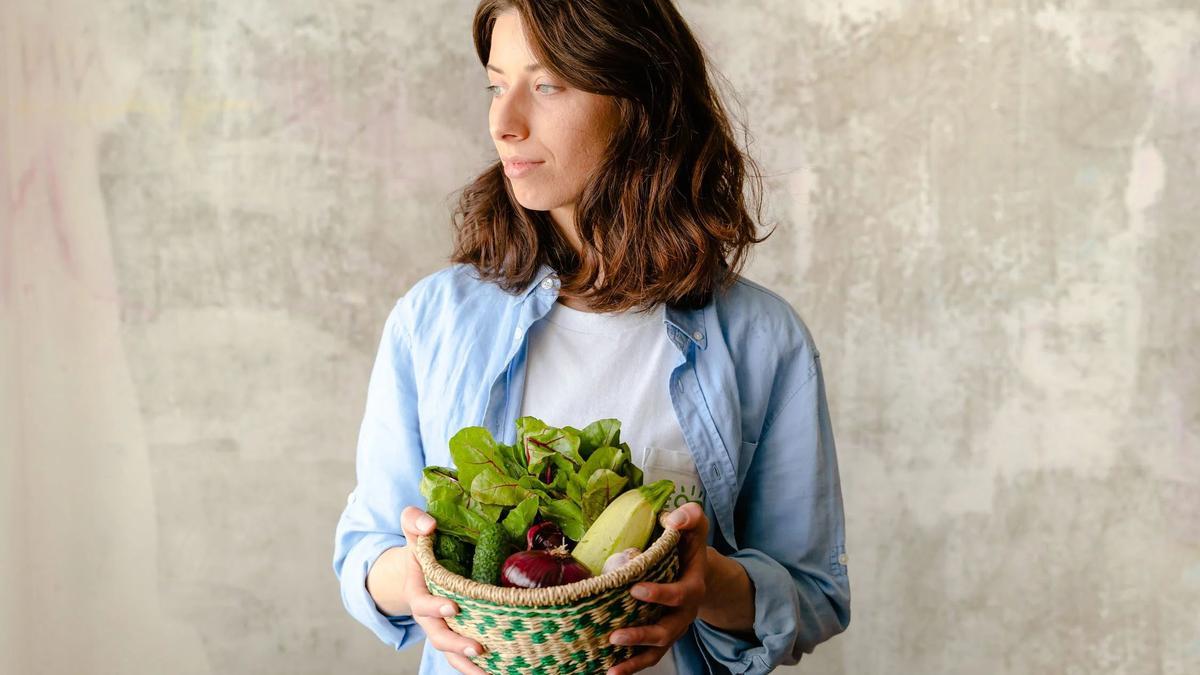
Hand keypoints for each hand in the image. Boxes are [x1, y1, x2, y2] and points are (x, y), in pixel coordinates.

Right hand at [377, 507, 488, 674]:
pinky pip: (464, 655)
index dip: (435, 607)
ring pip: (451, 653)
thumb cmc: (422, 546)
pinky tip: (499, 670)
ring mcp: (443, 627)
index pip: (422, 603)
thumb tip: (429, 524)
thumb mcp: (414, 528)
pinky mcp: (458, 633)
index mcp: (418, 591)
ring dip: (467, 663)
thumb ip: (415, 520)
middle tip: (478, 648)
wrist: (419, 568)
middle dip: (456, 644)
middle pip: (438, 636)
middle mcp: (428, 616)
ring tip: (489, 671)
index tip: (454, 607)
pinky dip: (477, 666)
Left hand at [604, 502, 708, 674]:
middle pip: (668, 631)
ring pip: (657, 650)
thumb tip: (674, 518)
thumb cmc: (688, 543)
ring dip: (634, 660)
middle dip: (642, 635)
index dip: (660, 594)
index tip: (635, 589)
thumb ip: (689, 516)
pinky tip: (609, 671)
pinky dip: (630, 666)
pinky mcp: (659, 637)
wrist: (696, 568)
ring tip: (611, 666)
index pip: (679, 594)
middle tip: (616, 635)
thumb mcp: (693, 524)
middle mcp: (684, 613)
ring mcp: (672, 628)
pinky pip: (647, 657)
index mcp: (692, 586)